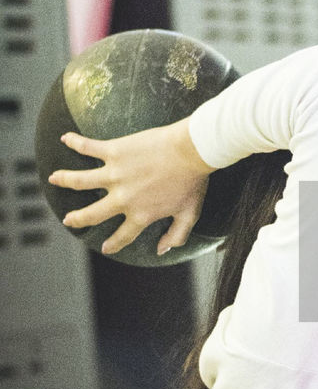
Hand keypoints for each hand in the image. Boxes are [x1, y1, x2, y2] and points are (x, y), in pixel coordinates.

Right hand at [48, 118, 214, 255]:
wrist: (191, 151)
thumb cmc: (193, 182)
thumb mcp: (189, 214)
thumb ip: (176, 235)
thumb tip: (163, 250)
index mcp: (140, 215)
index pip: (123, 235)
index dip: (113, 244)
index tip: (105, 248)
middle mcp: (122, 198)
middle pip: (93, 213)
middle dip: (78, 219)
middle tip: (68, 220)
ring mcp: (115, 174)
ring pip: (81, 180)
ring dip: (65, 180)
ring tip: (53, 178)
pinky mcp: (114, 151)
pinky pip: (89, 147)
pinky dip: (75, 142)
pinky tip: (65, 138)